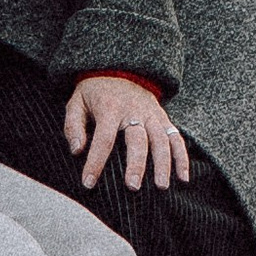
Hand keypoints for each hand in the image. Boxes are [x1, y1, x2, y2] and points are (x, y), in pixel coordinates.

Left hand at [65, 74, 189, 192]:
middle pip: (138, 139)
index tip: (88, 183)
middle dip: (136, 164)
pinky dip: (181, 157)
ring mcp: (151, 114)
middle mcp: (134, 111)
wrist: (118, 68)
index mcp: (110, 108)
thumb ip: (73, 126)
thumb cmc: (94, 93)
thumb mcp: (76, 102)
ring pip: (161, 139)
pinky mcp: (163, 117)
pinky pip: (176, 137)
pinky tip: (183, 178)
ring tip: (161, 187)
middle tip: (132, 187)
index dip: (95, 162)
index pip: (103, 138)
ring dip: (163, 164)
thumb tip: (77, 151)